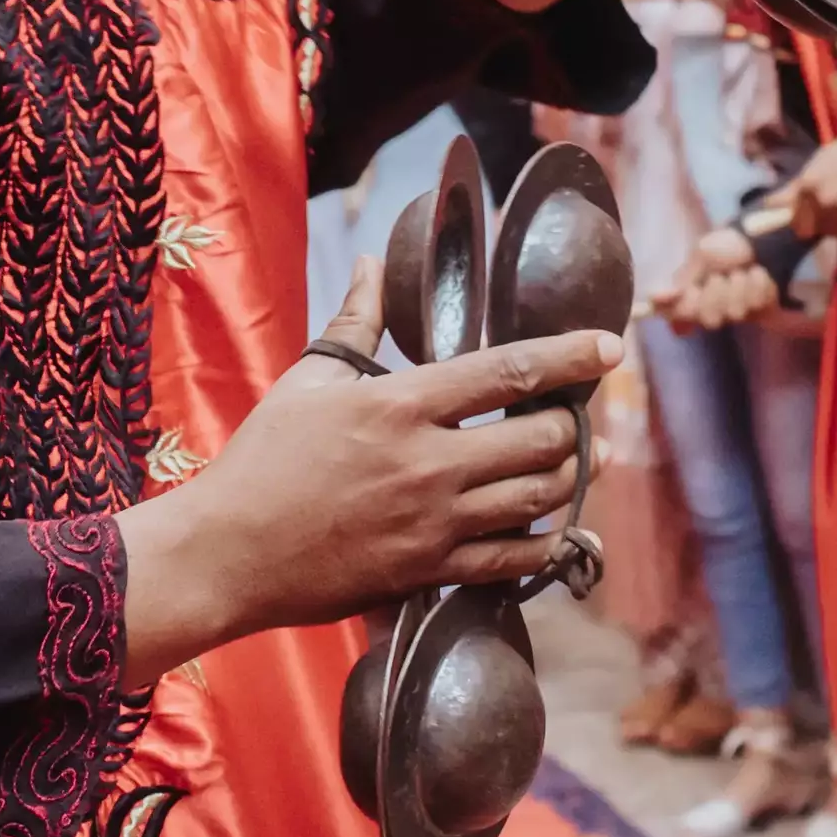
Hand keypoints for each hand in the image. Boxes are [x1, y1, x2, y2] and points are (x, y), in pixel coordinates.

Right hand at [116, 261, 615, 680]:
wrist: (227, 553)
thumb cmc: (262, 461)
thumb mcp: (308, 381)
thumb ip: (354, 323)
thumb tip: (372, 265)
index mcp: (401, 404)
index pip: (508, 370)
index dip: (569, 355)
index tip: (609, 346)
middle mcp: (429, 462)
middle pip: (540, 438)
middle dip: (576, 425)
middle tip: (583, 417)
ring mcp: (434, 523)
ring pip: (539, 498)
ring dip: (573, 478)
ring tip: (583, 464)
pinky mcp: (429, 571)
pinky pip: (513, 561)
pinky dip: (547, 544)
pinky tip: (557, 530)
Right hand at [662, 227, 778, 329]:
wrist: (760, 238)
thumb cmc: (727, 245)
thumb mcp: (701, 255)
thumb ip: (681, 280)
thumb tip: (651, 298)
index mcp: (693, 298)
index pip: (680, 320)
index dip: (689, 307)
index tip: (694, 290)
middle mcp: (713, 309)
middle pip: (711, 320)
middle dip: (718, 293)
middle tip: (721, 275)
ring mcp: (736, 311)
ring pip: (735, 313)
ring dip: (739, 285)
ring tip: (742, 269)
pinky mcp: (760, 310)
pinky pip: (757, 305)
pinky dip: (757, 284)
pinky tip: (757, 273)